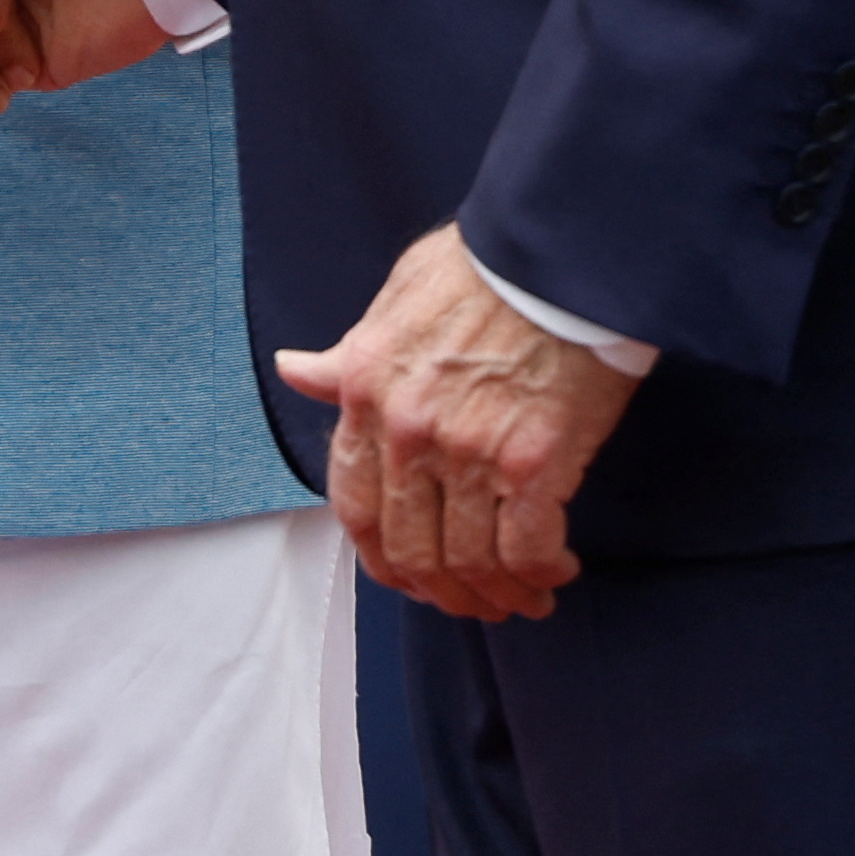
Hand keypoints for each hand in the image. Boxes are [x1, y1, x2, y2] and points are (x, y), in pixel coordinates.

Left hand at [274, 223, 638, 621]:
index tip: (409, 576)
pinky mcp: (535, 462)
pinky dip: (539, 575)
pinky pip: (526, 549)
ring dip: (497, 595)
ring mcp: (470, 451)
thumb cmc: (481, 268)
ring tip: (525, 598)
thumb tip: (298, 370)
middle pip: (412, 550)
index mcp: (367, 393)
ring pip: (470, 562)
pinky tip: (556, 572)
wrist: (555, 253)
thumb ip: (349, 356)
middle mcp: (408, 432)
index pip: (354, 505)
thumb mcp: (393, 302)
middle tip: (474, 602)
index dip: (381, 557)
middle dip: (443, 592)